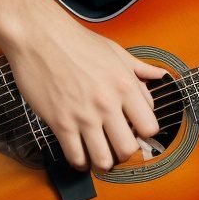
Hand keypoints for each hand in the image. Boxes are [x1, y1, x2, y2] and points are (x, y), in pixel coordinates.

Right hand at [2, 13, 165, 173]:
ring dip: (103, 163)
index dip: (145, 133)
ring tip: (100, 158)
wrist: (39, 36)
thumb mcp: (116, 51)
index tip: (137, 132)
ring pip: (103, 159)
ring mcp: (84, 116)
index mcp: (126, 86)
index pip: (149, 126)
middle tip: (117, 148)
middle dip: (124, 152)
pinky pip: (75, 155)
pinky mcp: (60, 123)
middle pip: (128, 148)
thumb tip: (159, 75)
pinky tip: (80, 158)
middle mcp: (108, 104)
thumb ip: (139, 68)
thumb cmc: (77, 42)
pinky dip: (80, 162)